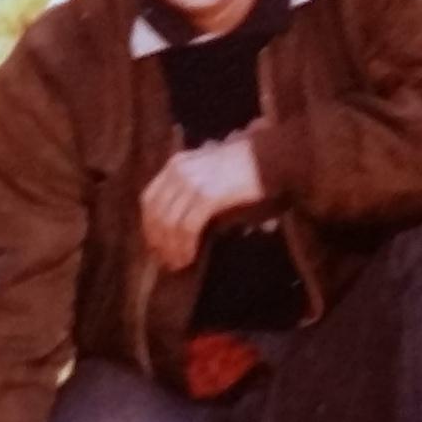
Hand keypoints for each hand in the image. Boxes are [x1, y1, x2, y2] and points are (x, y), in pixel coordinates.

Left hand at [138, 137, 265, 273]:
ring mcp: (192, 182)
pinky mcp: (207, 195)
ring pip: (169, 222)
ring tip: (177, 264)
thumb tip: (180, 225)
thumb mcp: (211, 173)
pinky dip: (185, 245)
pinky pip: (187, 226)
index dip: (149, 225)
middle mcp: (179, 170)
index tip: (155, 245)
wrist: (272, 157)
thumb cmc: (248, 167)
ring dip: (171, 247)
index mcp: (177, 164)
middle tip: (165, 261)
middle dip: (158, 240)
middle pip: (156, 212)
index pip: (149, 198)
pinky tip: (189, 257)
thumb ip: (194, 191)